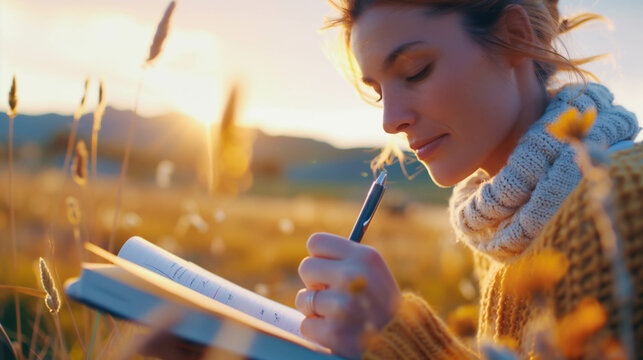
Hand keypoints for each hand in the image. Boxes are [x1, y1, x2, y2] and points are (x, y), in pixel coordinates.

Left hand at [295, 233, 400, 358]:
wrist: (400, 342)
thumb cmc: (380, 304)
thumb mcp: (374, 271)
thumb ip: (345, 260)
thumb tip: (312, 255)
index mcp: (365, 257)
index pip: (316, 242)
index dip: (319, 258)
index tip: (328, 269)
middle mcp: (353, 277)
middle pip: (305, 267)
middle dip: (314, 283)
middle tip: (333, 294)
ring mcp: (343, 306)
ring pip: (303, 298)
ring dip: (315, 310)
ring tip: (338, 315)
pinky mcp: (334, 333)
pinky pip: (306, 325)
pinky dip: (317, 331)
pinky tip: (337, 331)